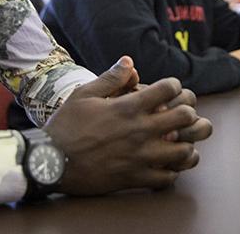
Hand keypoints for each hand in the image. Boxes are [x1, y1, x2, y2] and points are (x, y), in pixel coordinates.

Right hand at [44, 57, 210, 195]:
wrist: (51, 162)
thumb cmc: (66, 125)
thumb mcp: (84, 94)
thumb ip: (111, 78)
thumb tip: (130, 61)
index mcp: (128, 107)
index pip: (169, 89)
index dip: (174, 86)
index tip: (170, 90)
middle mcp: (139, 131)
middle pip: (185, 117)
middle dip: (188, 111)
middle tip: (181, 113)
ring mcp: (140, 157)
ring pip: (183, 151)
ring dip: (186, 143)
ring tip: (178, 140)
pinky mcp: (135, 178)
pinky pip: (167, 178)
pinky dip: (171, 170)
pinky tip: (165, 164)